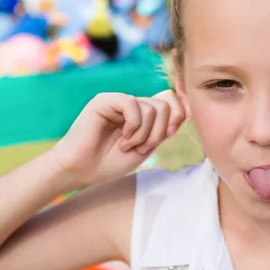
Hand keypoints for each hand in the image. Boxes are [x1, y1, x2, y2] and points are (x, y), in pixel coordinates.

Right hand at [53, 90, 186, 185]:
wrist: (82, 171)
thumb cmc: (110, 162)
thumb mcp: (146, 146)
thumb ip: (164, 129)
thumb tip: (188, 109)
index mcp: (144, 114)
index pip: (172, 99)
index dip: (178, 115)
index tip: (167, 135)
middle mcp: (133, 104)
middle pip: (166, 105)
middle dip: (159, 132)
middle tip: (141, 148)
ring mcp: (120, 101)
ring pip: (152, 108)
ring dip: (144, 134)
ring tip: (127, 146)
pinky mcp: (105, 100)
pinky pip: (133, 104)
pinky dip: (134, 126)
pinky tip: (123, 139)